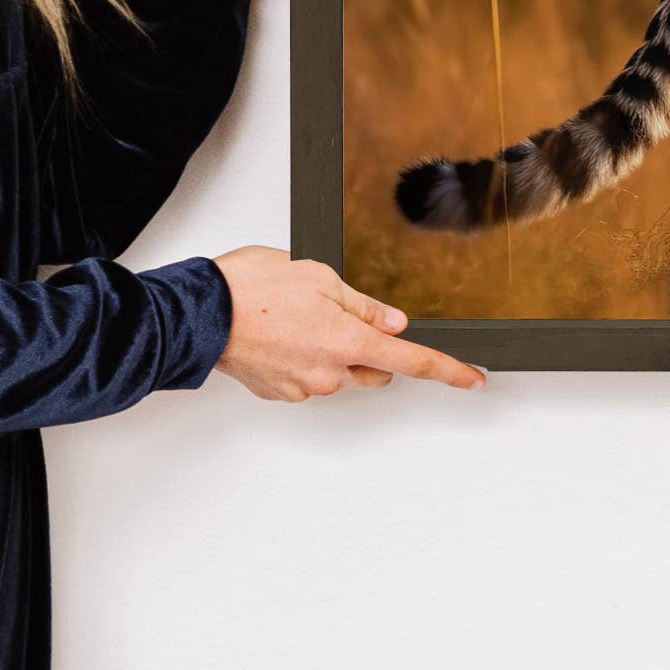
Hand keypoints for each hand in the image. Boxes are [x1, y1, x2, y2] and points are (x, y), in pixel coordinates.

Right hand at [211, 246, 486, 400]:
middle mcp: (329, 373)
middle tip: (340, 315)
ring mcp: (302, 387)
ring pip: (338, 373)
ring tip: (298, 317)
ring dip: (332, 351)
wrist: (197, 314)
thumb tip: (392, 322)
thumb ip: (363, 305)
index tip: (473, 380)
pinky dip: (304, 359)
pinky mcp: (278, 391)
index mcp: (348, 342)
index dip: (448, 371)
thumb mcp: (320, 278)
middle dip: (371, 348)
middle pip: (373, 368)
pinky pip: (307, 377)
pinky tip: (282, 335)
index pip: (412, 360)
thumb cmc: (250, 288)